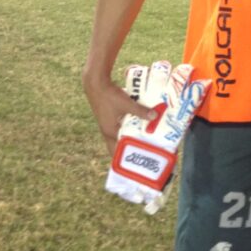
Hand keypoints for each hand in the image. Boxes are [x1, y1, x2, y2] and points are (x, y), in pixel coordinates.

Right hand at [105, 61, 210, 213]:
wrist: (95, 82)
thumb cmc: (109, 96)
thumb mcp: (127, 104)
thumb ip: (141, 112)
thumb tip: (155, 117)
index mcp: (110, 132)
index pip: (116, 153)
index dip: (124, 161)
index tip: (134, 168)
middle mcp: (108, 131)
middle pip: (119, 146)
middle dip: (130, 151)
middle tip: (145, 155)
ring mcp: (108, 124)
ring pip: (120, 136)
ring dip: (130, 140)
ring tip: (145, 143)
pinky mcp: (110, 116)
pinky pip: (121, 127)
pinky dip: (129, 128)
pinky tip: (140, 126)